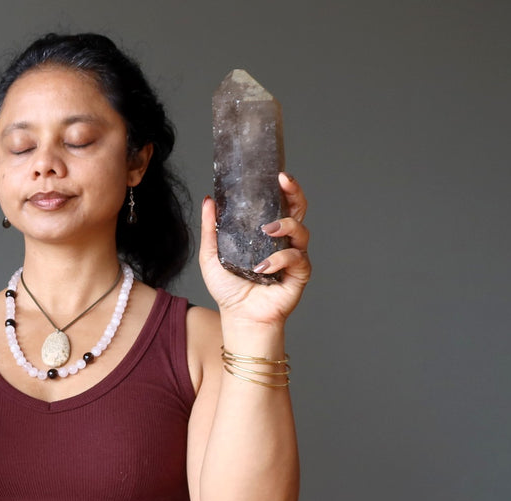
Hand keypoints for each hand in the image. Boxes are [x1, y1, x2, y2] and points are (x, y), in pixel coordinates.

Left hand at [197, 173, 310, 325]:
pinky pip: (296, 258)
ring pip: (302, 230)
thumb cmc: (228, 289)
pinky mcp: (300, 274)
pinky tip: (263, 267)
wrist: (238, 316)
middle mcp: (283, 241)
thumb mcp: (211, 255)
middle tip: (284, 182)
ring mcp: (294, 256)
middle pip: (298, 210)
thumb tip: (209, 200)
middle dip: (295, 193)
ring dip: (286, 225)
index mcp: (266, 233)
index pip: (279, 204)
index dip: (283, 188)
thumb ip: (210, 229)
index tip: (277, 174)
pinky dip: (280, 259)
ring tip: (268, 230)